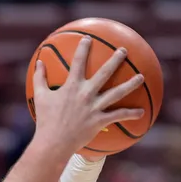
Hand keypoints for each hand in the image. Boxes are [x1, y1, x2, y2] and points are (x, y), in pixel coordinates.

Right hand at [32, 35, 144, 155]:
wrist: (53, 142)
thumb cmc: (45, 120)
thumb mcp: (40, 96)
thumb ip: (39, 77)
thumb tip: (39, 62)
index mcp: (71, 87)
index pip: (78, 62)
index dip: (83, 49)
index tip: (88, 39)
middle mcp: (85, 94)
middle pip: (104, 73)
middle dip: (115, 60)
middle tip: (124, 51)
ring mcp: (94, 107)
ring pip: (117, 93)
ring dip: (131, 84)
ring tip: (141, 77)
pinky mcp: (100, 121)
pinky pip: (118, 116)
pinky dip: (130, 114)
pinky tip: (141, 112)